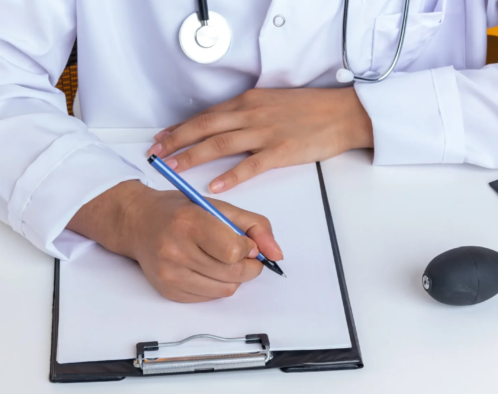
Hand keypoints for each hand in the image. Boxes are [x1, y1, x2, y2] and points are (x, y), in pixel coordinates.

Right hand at [67, 181, 282, 302]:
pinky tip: (204, 268)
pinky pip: (209, 298)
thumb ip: (254, 226)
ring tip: (221, 260)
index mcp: (189, 223)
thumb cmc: (180, 211)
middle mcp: (175, 250)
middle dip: (248, 266)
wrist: (138, 223)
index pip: (233, 251)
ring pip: (225, 290)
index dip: (247, 249)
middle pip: (233, 274)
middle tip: (243, 255)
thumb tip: (276, 254)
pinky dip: (215, 285)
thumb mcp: (218, 206)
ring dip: (233, 277)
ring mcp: (170, 274)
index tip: (243, 242)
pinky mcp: (168, 291)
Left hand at [147, 87, 373, 192]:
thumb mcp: (271, 103)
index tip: (160, 139)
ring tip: (172, 168)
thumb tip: (223, 126)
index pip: (205, 115)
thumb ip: (246, 113)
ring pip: (219, 144)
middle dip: (175, 141)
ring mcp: (265, 132)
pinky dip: (230, 176)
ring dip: (192, 156)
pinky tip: (214, 186)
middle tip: (154, 154)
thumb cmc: (310, 110)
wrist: (343, 113)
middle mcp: (251, 114)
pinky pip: (250, 165)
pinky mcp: (281, 151)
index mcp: (248, 102)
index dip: (180, 128)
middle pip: (204, 127)